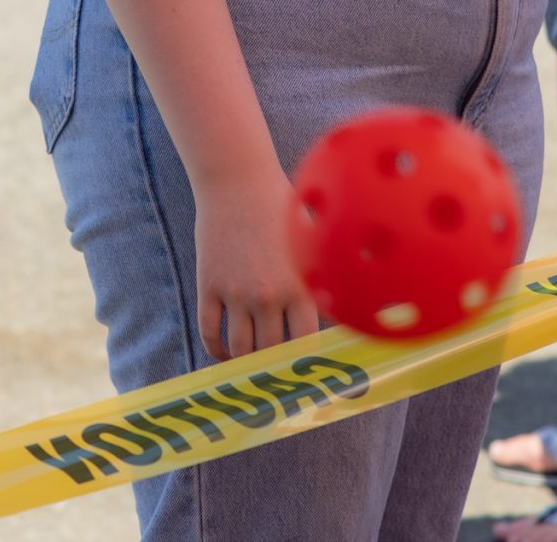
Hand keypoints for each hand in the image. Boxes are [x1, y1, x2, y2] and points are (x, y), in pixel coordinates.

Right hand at [193, 160, 321, 360]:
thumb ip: (321, 278)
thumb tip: (347, 307)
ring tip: (251, 366)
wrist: (236, 180)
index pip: (307, 344)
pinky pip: (209, 331)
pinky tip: (225, 352)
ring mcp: (236, 292)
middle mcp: (268, 295)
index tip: (307, 373)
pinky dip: (216, 349)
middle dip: (275, 368)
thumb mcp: (308, 242)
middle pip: (272, 352)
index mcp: (300, 287)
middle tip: (277, 376)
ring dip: (246, 363)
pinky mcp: (209, 285)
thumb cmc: (280, 206)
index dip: (307, 363)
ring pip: (240, 348)